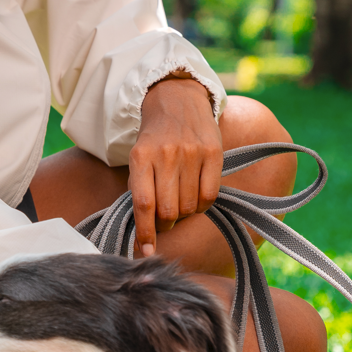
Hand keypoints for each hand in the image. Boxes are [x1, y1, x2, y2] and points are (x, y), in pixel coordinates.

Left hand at [129, 76, 221, 256]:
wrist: (176, 99)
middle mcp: (166, 155)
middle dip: (165, 224)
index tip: (146, 252)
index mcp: (141, 157)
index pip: (143, 204)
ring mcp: (191, 153)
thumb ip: (140, 188)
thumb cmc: (153, 137)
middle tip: (164, 220)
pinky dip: (201, 205)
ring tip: (178, 201)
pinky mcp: (213, 153)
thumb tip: (143, 231)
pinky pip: (209, 196)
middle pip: (168, 211)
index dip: (145, 233)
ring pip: (189, 206)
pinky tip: (195, 196)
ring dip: (183, 214)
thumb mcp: (138, 157)